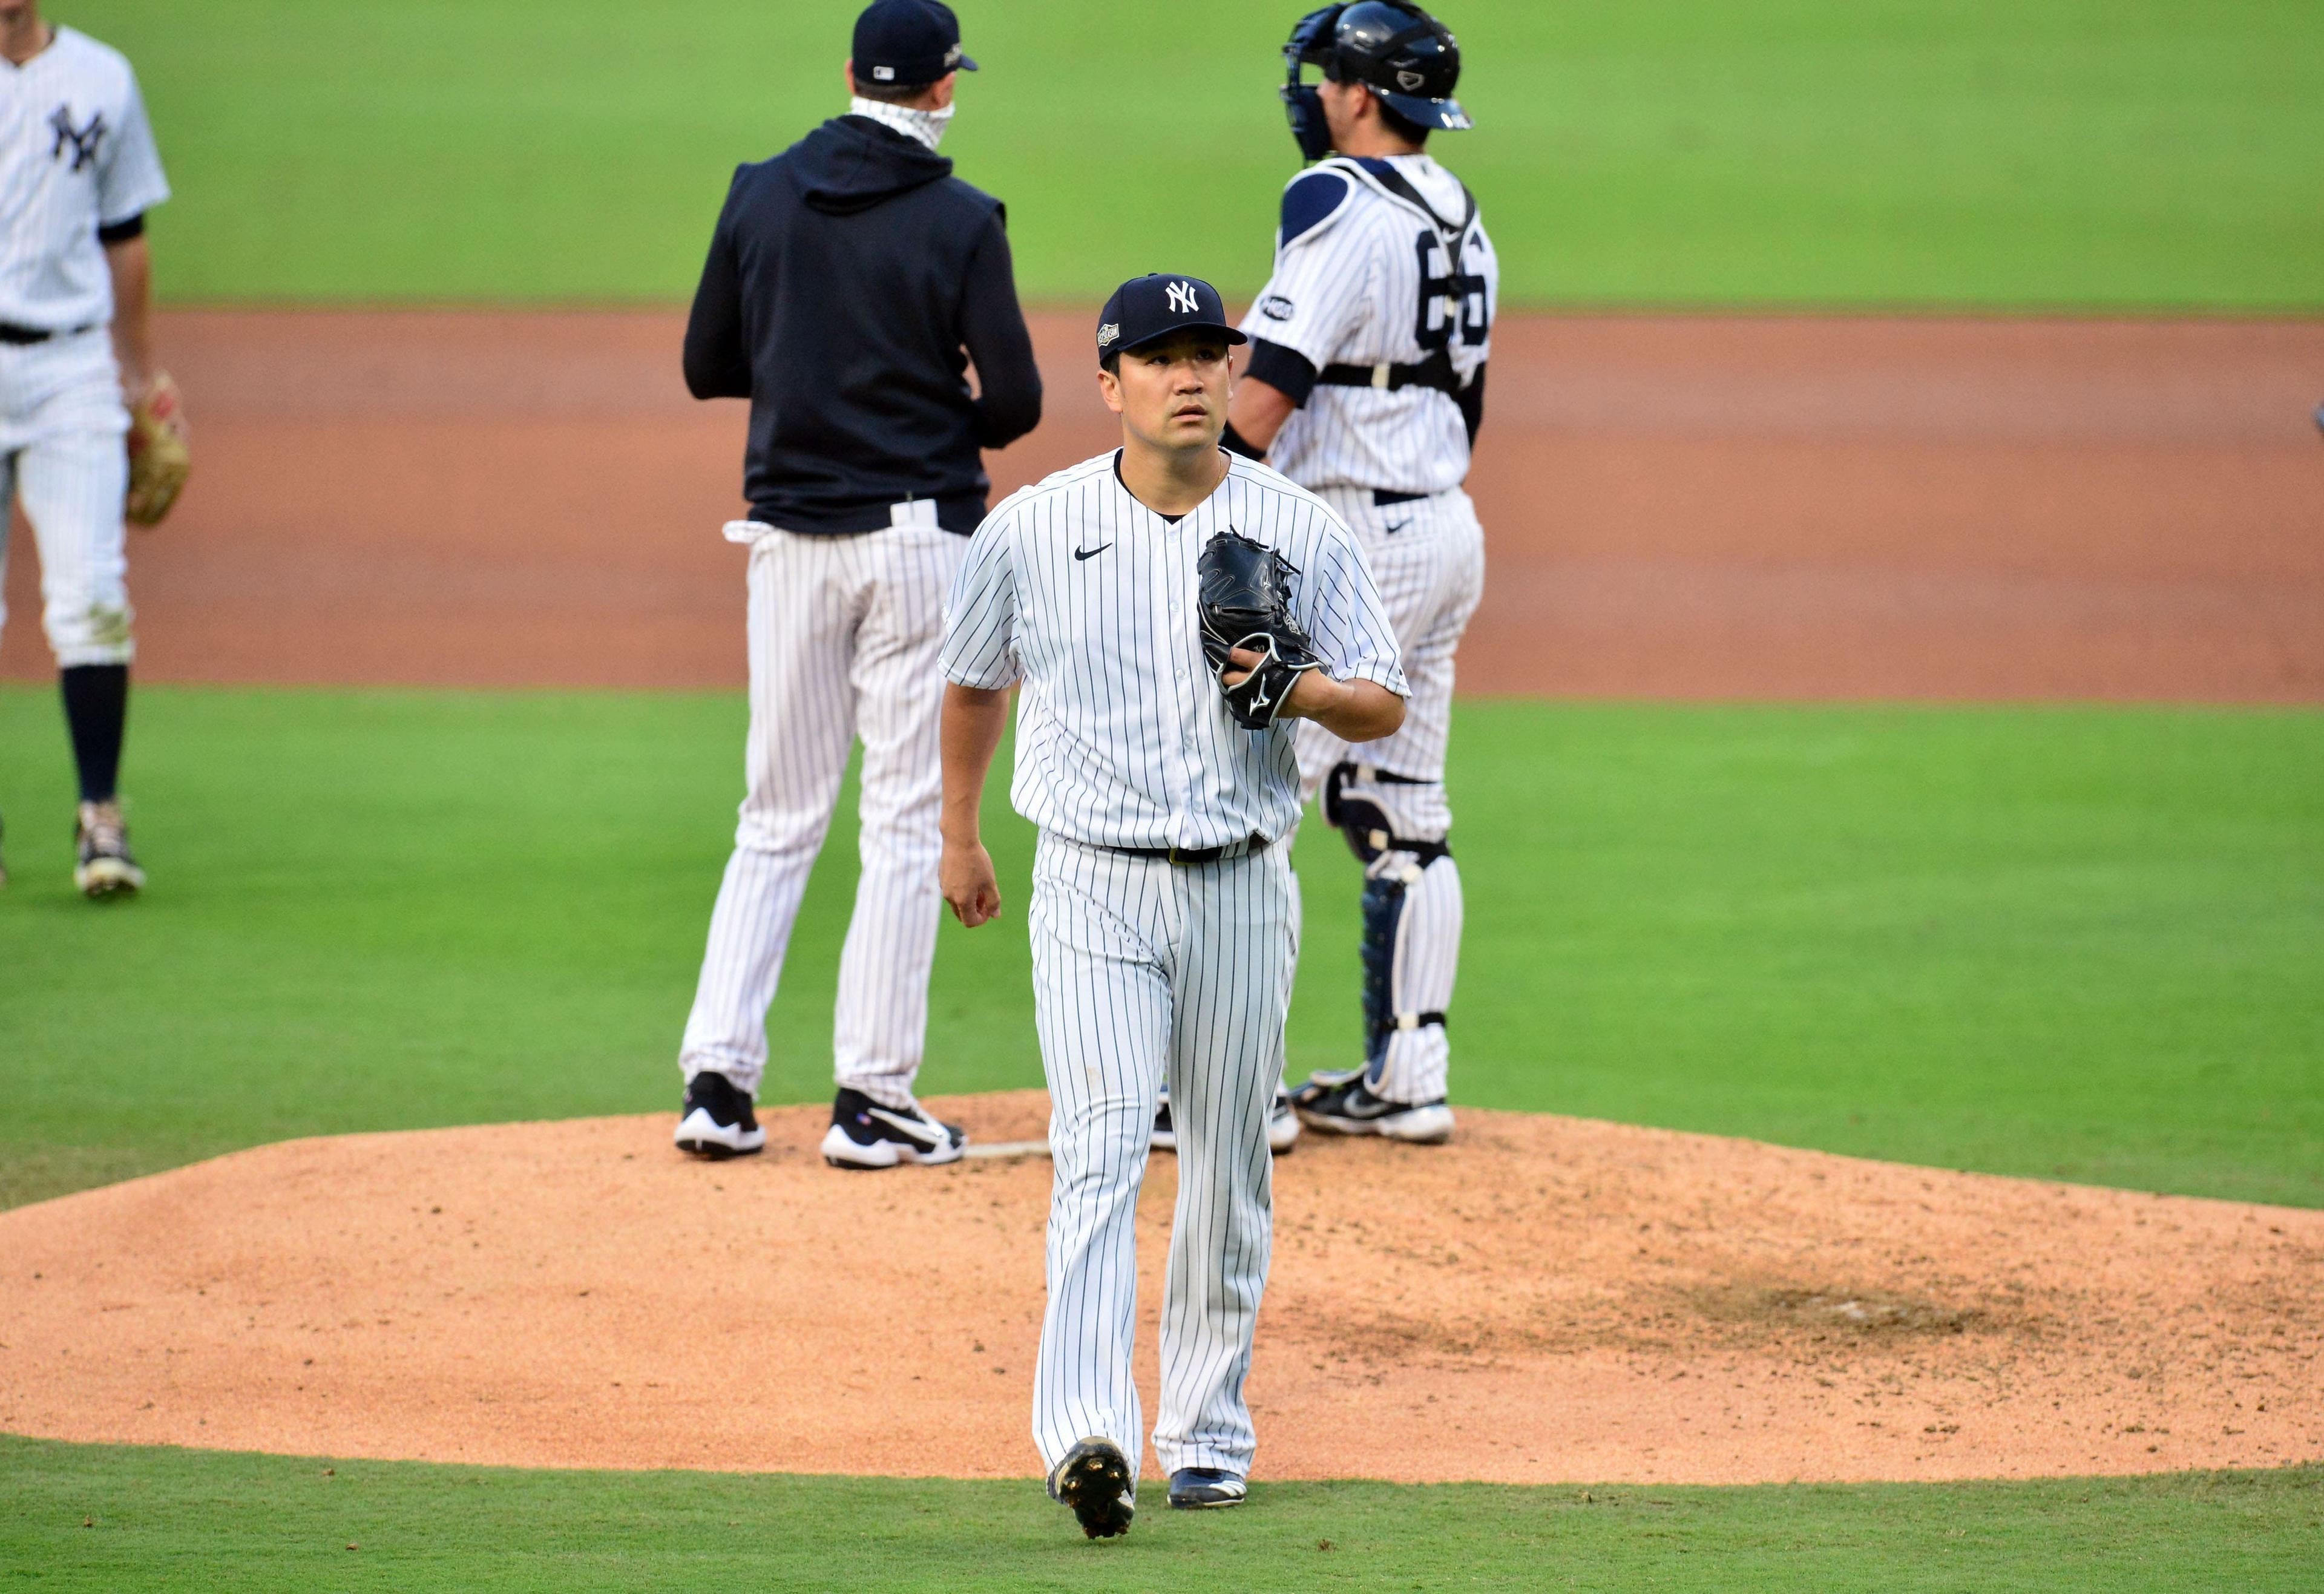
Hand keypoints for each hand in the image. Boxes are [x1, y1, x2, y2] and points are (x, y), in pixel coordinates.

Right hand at [941, 837, 1001, 927]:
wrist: (959, 840)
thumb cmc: (977, 861)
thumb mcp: (989, 882)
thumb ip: (993, 901)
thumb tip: (996, 916)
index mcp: (962, 900)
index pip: (970, 922)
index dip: (982, 919)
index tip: (990, 907)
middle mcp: (950, 897)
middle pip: (962, 914)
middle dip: (975, 910)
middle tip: (985, 897)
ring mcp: (943, 887)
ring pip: (956, 902)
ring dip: (968, 900)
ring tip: (979, 885)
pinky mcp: (941, 878)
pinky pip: (951, 891)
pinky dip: (961, 891)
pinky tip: (969, 876)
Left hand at [1221, 646, 1344, 722]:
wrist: (1315, 698)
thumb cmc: (1305, 673)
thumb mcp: (1289, 655)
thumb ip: (1271, 652)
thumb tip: (1258, 648)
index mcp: (1261, 664)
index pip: (1237, 656)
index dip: (1229, 654)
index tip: (1226, 652)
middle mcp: (1254, 681)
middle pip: (1228, 677)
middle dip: (1225, 672)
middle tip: (1229, 668)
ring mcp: (1255, 697)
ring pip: (1233, 692)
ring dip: (1232, 685)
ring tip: (1236, 680)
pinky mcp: (1259, 710)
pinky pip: (1243, 702)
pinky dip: (1241, 696)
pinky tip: (1247, 692)